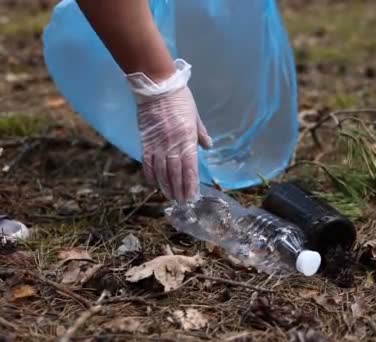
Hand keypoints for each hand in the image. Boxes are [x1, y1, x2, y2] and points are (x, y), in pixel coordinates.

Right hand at [127, 59, 211, 202]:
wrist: (157, 87)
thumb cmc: (180, 99)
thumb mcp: (195, 117)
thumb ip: (201, 134)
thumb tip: (208, 146)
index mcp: (187, 139)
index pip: (190, 168)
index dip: (191, 184)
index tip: (192, 196)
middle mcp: (173, 145)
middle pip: (176, 173)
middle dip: (180, 190)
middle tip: (183, 203)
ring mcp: (158, 144)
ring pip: (162, 171)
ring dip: (166, 186)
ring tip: (171, 197)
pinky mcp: (145, 141)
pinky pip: (148, 162)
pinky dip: (150, 174)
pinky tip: (154, 183)